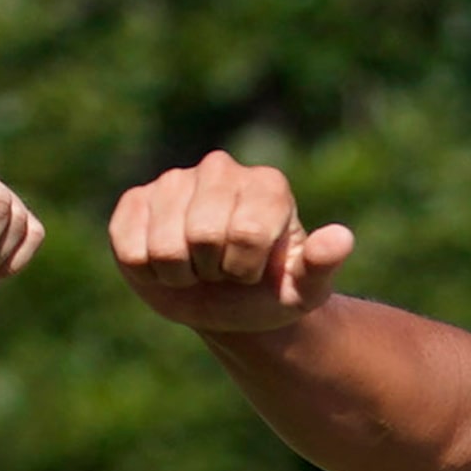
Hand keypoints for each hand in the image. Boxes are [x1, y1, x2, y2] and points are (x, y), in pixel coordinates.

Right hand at [109, 151, 355, 332]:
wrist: (226, 302)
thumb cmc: (269, 291)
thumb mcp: (303, 292)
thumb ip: (321, 268)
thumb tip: (340, 239)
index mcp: (268, 185)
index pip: (246, 232)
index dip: (244, 269)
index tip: (251, 271)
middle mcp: (220, 169)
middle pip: (202, 235)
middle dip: (211, 271)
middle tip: (220, 271)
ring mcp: (174, 180)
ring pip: (164, 246)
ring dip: (179, 274)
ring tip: (194, 267)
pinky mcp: (135, 201)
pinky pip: (130, 246)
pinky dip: (146, 271)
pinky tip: (163, 264)